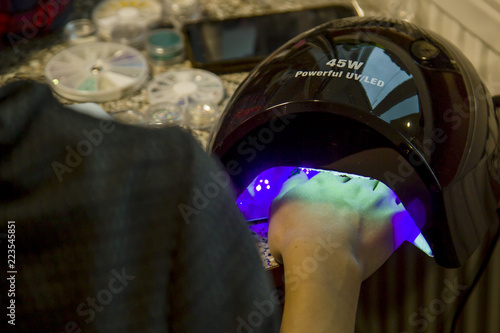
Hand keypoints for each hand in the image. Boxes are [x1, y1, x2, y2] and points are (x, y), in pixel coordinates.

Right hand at [268, 170, 411, 279]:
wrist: (320, 259)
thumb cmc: (294, 237)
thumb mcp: (279, 206)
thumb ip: (291, 187)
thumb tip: (299, 179)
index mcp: (325, 182)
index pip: (334, 178)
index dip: (334, 189)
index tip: (332, 199)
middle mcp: (351, 187)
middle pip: (359, 182)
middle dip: (358, 192)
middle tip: (355, 207)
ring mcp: (373, 201)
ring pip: (383, 190)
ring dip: (380, 198)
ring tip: (378, 211)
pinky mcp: (391, 220)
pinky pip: (404, 211)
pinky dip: (403, 214)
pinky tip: (402, 220)